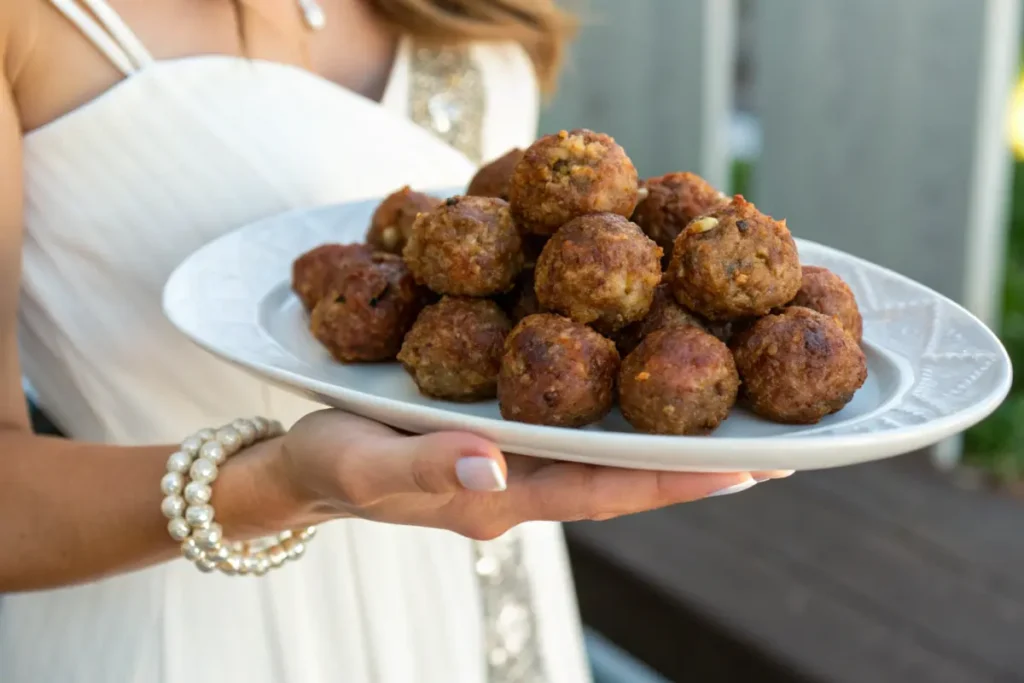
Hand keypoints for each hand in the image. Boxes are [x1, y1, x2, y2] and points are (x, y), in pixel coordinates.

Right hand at [274, 409, 789, 539]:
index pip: (610, 488)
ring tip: (738, 384)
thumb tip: (493, 466)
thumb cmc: (332, 466)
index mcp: (506, 493)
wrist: (304, 464)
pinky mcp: (505, 421)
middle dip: (702, 450)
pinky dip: (617, 379)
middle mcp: (529, 473)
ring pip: (611, 433)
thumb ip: (425, 466)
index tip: (754, 465)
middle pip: (631, 464)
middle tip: (781, 429)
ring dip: (671, 415)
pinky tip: (642, 346)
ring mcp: (522, 449)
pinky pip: (574, 404)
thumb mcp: (366, 464)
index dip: (680, 479)